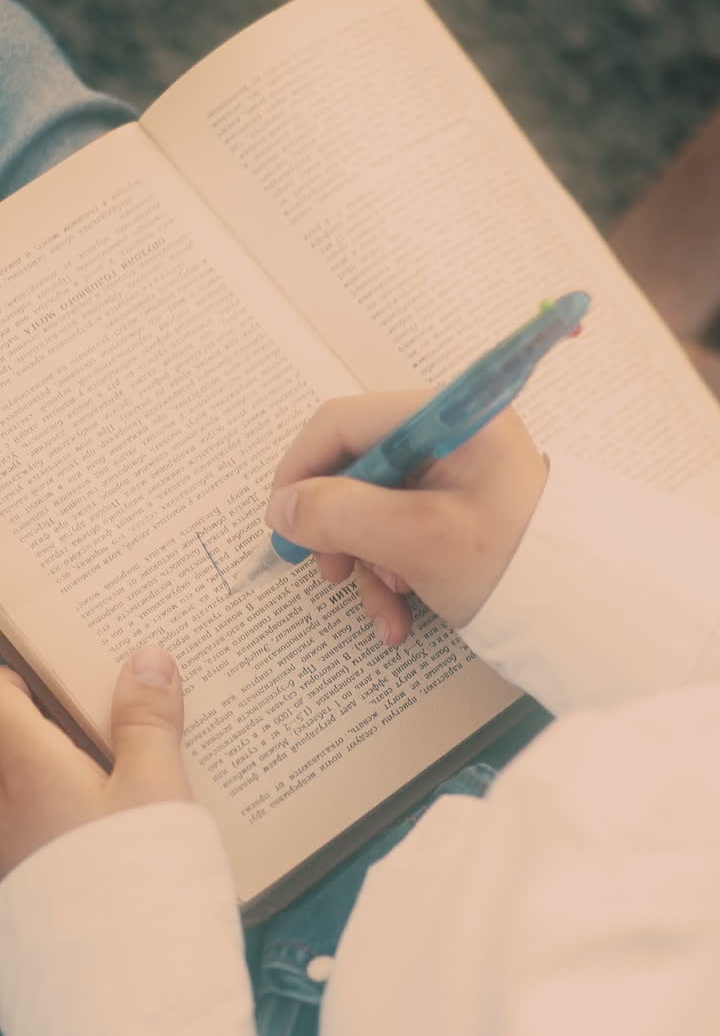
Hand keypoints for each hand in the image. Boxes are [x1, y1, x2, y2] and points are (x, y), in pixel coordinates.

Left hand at [0, 646, 189, 882]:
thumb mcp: (155, 787)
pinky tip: (105, 821)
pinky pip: (32, 829)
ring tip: (107, 760)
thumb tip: (145, 657)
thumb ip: (148, 722)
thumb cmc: (138, 877)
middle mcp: (5, 803)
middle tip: (90, 705)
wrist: (123, 988)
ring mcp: (11, 849)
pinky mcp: (26, 888)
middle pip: (10, 743)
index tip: (48, 656)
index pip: (0, 695)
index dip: (17, 669)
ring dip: (53, 769)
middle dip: (40, 719)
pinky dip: (58, 810)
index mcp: (28, 764)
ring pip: (21, 789)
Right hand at [266, 392, 547, 642]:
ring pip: (371, 510)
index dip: (302, 470)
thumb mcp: (419, 540)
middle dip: (340, 531)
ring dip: (366, 565)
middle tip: (332, 572)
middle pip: (354, 470)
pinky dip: (389, 576)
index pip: (344, 422)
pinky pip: (398, 534)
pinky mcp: (454, 512)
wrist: (580, 617)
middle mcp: (449, 437)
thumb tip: (282, 509)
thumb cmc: (515, 569)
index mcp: (451, 418)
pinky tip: (400, 617)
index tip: (283, 521)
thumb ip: (340, 515)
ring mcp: (452, 476)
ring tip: (386, 609)